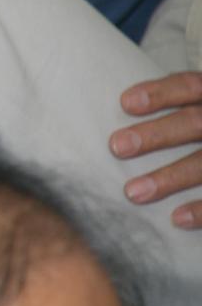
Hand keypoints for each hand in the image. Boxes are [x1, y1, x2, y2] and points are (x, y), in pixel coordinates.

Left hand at [110, 71, 201, 228]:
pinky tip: (176, 219)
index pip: (191, 86)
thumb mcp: (197, 111)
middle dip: (156, 135)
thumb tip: (113, 120)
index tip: (125, 103)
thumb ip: (171, 113)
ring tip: (132, 192)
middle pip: (196, 122)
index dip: (161, 93)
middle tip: (116, 147)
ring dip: (170, 178)